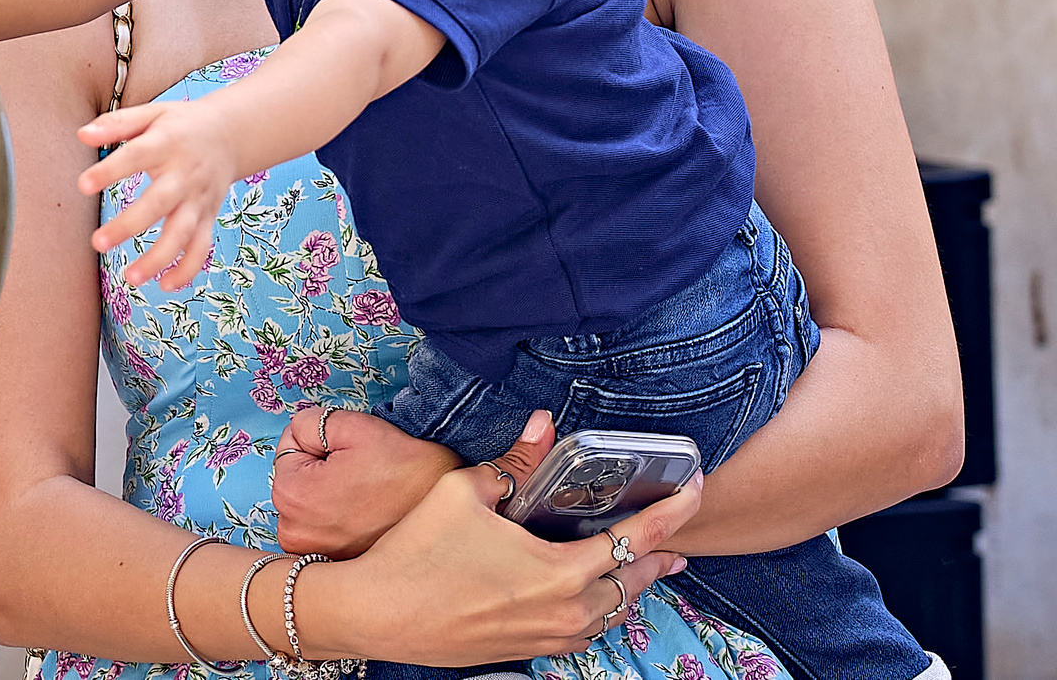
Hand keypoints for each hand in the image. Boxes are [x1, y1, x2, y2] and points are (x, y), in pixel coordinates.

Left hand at [75, 98, 240, 289]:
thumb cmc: (180, 125)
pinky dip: (188, 269)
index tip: (82, 185)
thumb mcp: (151, 114)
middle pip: (159, 203)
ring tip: (131, 278)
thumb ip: (117, 124)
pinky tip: (165, 285)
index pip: (136, 156)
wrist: (231, 134)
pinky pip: (201, 248)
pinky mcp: (208, 217)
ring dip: (159, 258)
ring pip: (182, 234)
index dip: (110, 171)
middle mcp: (185, 175)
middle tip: (98, 243)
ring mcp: (199, 199)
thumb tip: (81, 135)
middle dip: (129, 226)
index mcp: (167, 143)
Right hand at [294, 413, 700, 665]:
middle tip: (676, 538)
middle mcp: (566, 611)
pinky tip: (593, 599)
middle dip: (658, 557)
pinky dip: (600, 611)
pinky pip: (584, 632)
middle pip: (633, 584)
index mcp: (560, 571)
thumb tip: (542, 425)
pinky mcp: (528, 650)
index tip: (695, 489)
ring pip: (612, 614)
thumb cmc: (418, 550)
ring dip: (630, 588)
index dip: (674, 512)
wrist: (379, 612)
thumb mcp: (464, 491)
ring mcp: (549, 637)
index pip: (635, 538)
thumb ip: (514, 463)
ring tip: (643, 568)